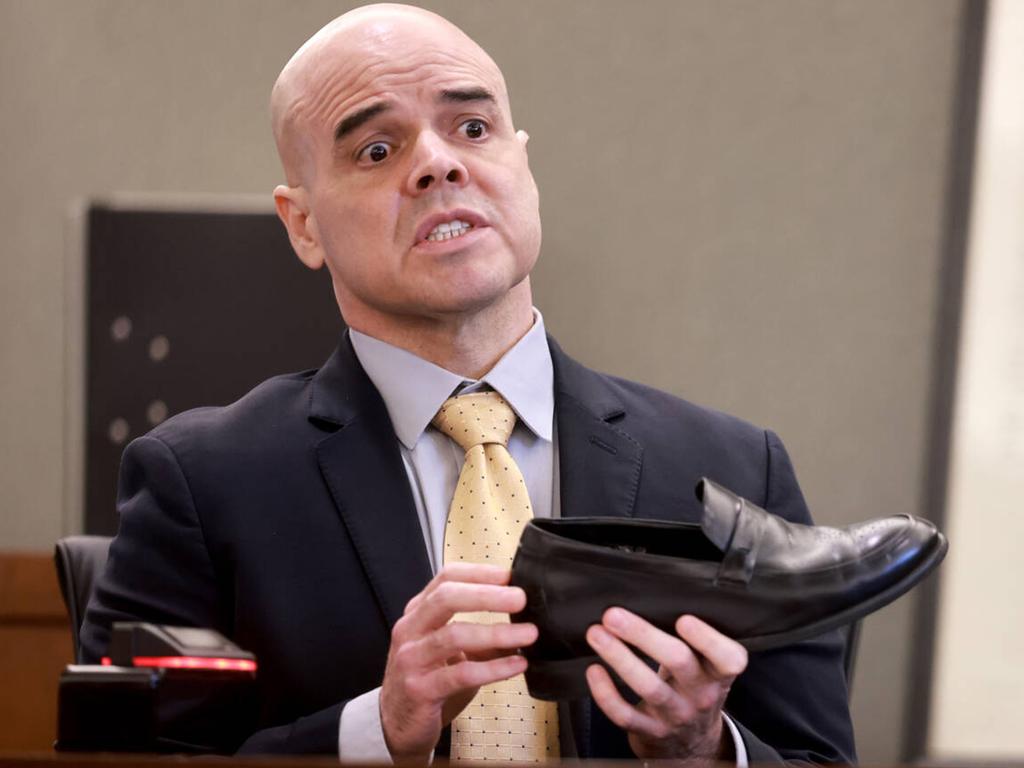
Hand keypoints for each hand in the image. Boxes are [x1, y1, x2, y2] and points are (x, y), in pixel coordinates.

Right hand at [379, 563, 536, 764]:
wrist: (395, 726)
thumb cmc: (427, 683)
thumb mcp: (451, 653)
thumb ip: (481, 636)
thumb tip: (523, 624)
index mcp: (418, 614)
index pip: (446, 579)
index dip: (479, 573)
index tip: (509, 575)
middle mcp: (410, 631)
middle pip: (446, 598)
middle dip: (487, 595)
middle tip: (520, 599)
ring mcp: (412, 659)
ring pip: (455, 635)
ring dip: (497, 633)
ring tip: (528, 634)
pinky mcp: (420, 690)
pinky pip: (462, 674)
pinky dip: (494, 668)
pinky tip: (516, 665)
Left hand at [585, 608, 747, 764]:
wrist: (692, 743)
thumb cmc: (693, 687)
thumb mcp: (706, 666)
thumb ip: (693, 640)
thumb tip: (656, 594)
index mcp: (719, 673)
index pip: (729, 659)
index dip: (708, 640)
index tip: (684, 619)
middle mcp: (701, 695)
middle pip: (678, 662)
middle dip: (643, 634)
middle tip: (613, 615)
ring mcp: (676, 716)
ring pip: (649, 687)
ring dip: (619, 657)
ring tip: (596, 634)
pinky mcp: (651, 732)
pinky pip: (626, 716)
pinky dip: (606, 694)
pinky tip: (593, 671)